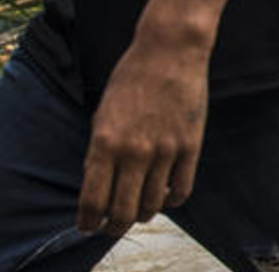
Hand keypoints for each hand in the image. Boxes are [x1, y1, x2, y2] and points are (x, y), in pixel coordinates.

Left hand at [77, 37, 207, 235]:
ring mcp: (165, 150)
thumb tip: (97, 184)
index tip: (88, 226)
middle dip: (113, 226)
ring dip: (141, 214)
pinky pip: (181, 190)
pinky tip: (163, 195)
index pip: (92, 199)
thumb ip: (99, 150)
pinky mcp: (190, 146)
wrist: (170, 51)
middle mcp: (134, 151)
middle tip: (111, 227)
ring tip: (137, 211)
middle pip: (122, 212)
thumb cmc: (131, 78)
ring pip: (151, 205)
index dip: (88, 221)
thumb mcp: (102, 112)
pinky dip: (170, 201)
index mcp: (104, 142)